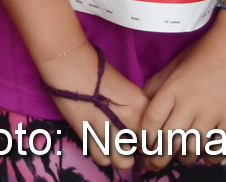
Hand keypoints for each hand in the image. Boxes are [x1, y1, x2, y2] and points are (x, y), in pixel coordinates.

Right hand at [36, 42, 147, 172]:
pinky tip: (99, 142)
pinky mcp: (89, 136)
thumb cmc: (97, 71)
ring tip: (113, 144)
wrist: (69, 63)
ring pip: (123, 161)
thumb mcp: (126, 88)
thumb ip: (137, 110)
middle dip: (136, 149)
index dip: (148, 141)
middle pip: (142, 152)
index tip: (140, 138)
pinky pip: (103, 159)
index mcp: (142, 107)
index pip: (156, 138)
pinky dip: (102, 155)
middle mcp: (130, 121)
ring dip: (119, 156)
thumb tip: (138, 130)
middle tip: (127, 140)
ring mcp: (109, 131)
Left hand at [137, 22, 225, 171]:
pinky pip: (220, 147)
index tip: (142, 146)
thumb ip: (156, 85)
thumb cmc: (203, 54)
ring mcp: (212, 113)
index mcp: (171, 89)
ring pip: (193, 147)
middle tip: (154, 165)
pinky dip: (212, 156)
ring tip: (182, 157)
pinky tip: (206, 157)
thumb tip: (142, 104)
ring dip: (185, 157)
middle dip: (158, 157)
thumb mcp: (173, 65)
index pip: (151, 121)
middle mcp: (189, 104)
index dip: (144, 138)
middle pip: (169, 140)